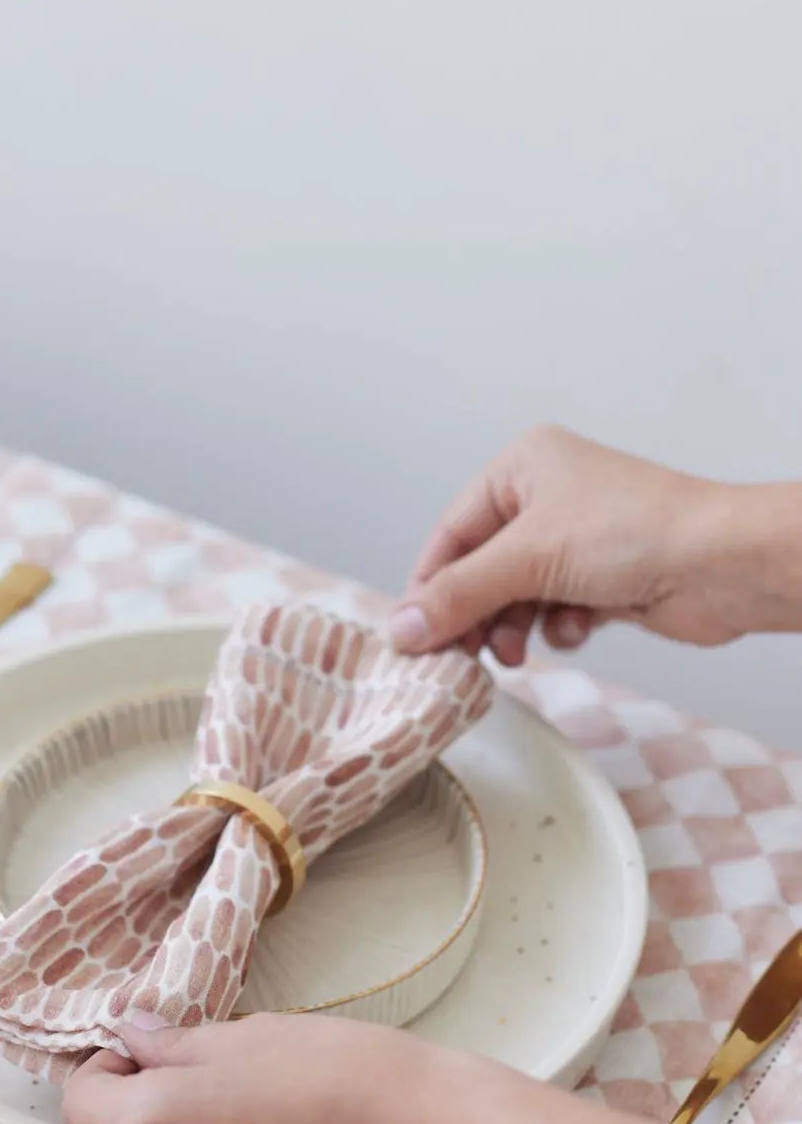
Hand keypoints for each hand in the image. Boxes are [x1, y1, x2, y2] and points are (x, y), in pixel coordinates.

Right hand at [391, 424, 798, 665]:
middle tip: (458, 656)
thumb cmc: (636, 533)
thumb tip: (400, 629)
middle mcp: (547, 498)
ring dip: (512, 627)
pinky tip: (573, 629)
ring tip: (513, 653)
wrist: (723, 565)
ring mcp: (577, 540)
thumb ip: (459, 595)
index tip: (411, 634)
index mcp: (523, 467)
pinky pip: (553, 610)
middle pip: (482, 568)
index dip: (430, 585)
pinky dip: (556, 627)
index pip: (453, 531)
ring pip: (516, 595)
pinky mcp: (603, 579)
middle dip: (474, 613)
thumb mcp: (529, 559)